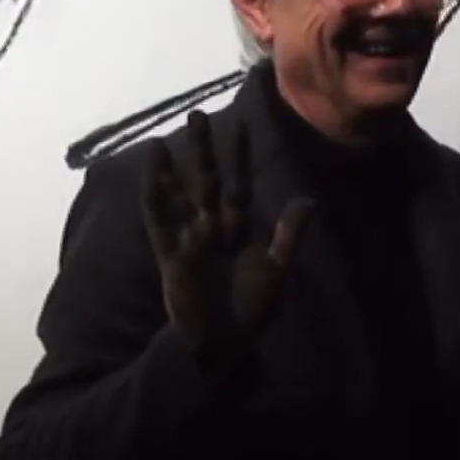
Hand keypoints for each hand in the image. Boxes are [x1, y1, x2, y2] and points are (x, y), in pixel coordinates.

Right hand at [141, 113, 313, 374]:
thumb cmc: (251, 311)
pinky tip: (151, 174)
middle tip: (197, 116)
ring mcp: (189, 239)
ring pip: (179, 196)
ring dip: (171, 169)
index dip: (240, 157)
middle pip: (207, 181)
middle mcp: (212, 227)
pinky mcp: (171, 255)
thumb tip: (307, 200)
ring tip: (160, 140)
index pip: (239, 184)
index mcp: (238, 228)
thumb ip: (289, 234)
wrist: (225, 343)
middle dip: (203, 150)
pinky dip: (154, 197)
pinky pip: (160, 222)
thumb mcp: (277, 269)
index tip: (241, 125)